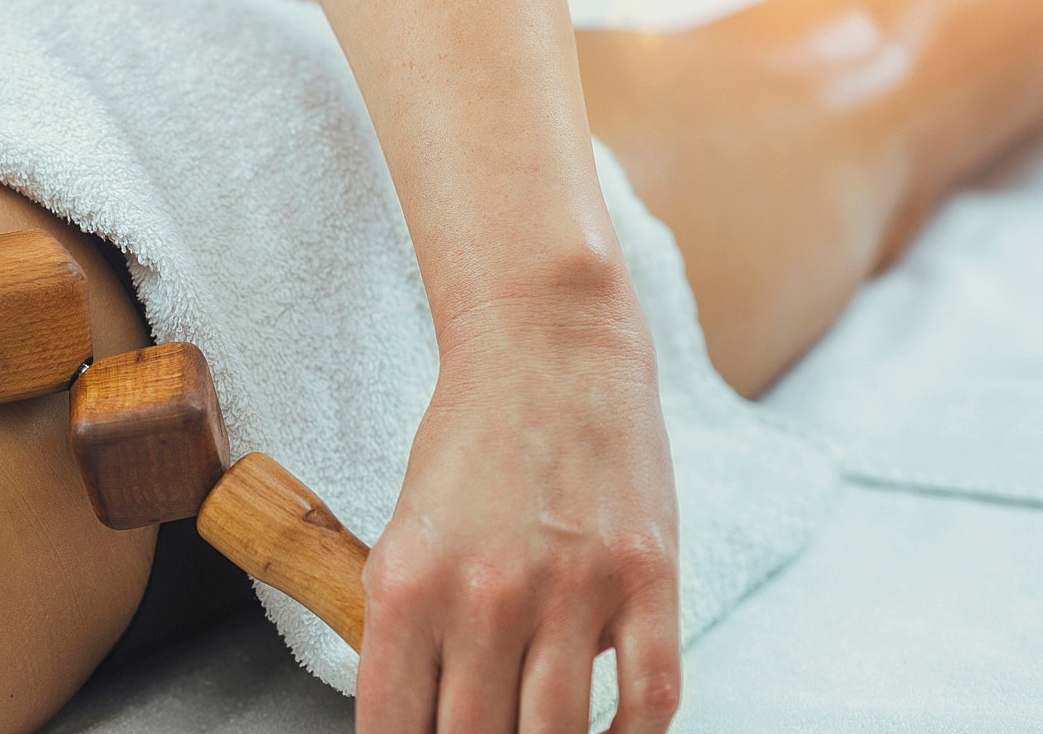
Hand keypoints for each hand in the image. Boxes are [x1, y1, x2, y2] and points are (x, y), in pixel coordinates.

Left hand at [358, 285, 679, 733]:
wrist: (546, 348)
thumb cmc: (470, 439)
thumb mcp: (405, 531)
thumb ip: (407, 626)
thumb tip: (416, 717)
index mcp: (407, 584)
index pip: (393, 727)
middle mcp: (485, 596)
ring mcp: (572, 591)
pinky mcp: (648, 580)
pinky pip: (649, 701)